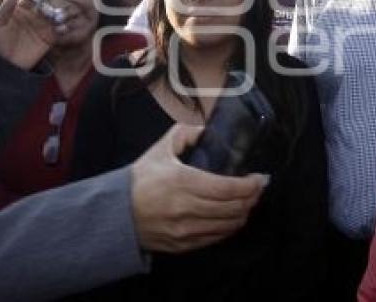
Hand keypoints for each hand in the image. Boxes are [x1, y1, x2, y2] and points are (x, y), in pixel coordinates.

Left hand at [0, 0, 60, 69]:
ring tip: (57, 17)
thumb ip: (7, 6)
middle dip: (47, 6)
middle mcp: (33, 16)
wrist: (4, 64)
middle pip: (45, 5)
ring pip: (54, 16)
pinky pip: (59, 31)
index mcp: (20, 10)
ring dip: (58, 14)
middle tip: (46, 11)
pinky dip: (63, 28)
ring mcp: (42, 27)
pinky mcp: (49, 39)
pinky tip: (62, 28)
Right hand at [130, 124, 268, 252]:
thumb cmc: (141, 179)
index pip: (227, 188)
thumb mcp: (160, 149)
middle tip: (258, 188)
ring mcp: (185, 230)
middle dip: (252, 198)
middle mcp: (186, 208)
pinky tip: (233, 217)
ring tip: (249, 202)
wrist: (115, 214)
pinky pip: (215, 238)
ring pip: (228, 225)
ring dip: (244, 213)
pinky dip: (229, 227)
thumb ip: (185, 133)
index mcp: (182, 181)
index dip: (250, 185)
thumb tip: (206, 130)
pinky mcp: (182, 245)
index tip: (260, 178)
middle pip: (232, 208)